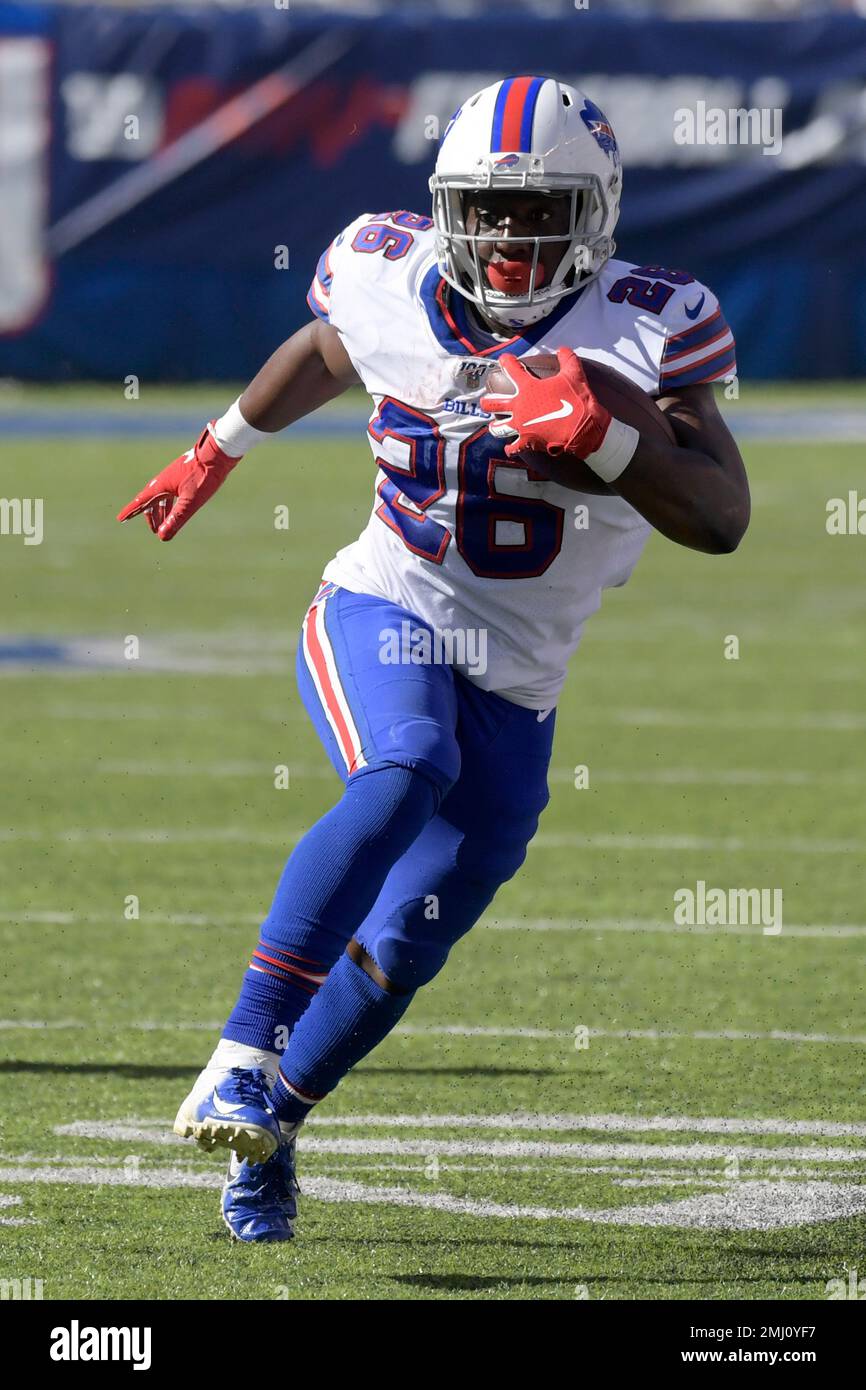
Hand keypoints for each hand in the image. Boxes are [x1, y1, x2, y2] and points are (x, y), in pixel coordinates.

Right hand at [116, 423, 240, 540]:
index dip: (131, 511)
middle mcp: (164, 479)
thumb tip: (162, 536)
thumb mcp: (190, 502)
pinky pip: (172, 491)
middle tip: (154, 530)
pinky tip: (178, 505)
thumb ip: (176, 518)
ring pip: (163, 496)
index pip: (141, 501)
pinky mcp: (184, 474)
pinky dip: (171, 501)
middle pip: (151, 501)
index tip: (120, 519)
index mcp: (161, 485)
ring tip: (164, 523)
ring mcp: (174, 476)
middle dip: (151, 516)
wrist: (217, 453)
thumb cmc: (204, 476)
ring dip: (162, 510)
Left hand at [480, 347, 612, 458]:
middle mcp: (520, 407)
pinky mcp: (527, 442)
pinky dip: (510, 448)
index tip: (503, 360)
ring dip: (495, 427)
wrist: (581, 428)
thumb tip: (563, 349)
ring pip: (499, 427)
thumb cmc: (577, 401)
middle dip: (488, 401)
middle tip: (485, 401)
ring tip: (492, 426)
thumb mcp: (574, 375)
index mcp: (528, 388)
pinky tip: (508, 449)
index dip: (506, 362)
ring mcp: (521, 425)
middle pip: (495, 403)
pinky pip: (513, 447)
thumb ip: (567, 359)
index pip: (511, 369)